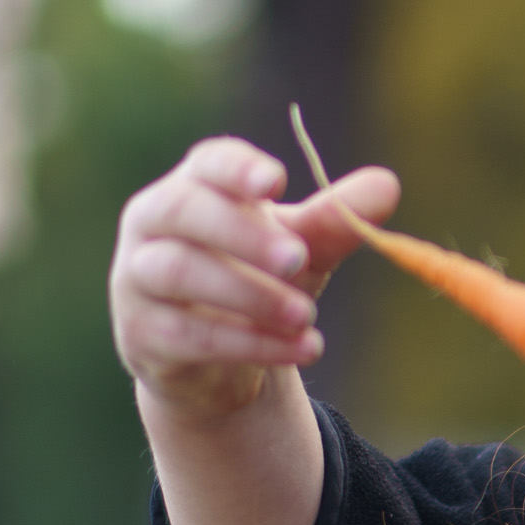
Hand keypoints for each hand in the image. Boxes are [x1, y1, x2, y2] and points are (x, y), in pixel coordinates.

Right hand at [111, 133, 399, 427]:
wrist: (219, 361)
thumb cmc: (258, 281)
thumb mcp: (302, 250)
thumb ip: (336, 220)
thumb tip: (387, 184)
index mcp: (194, 186)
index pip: (207, 163)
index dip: (237, 169)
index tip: (276, 181)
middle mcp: (153, 223)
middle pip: (182, 211)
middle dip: (241, 233)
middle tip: (298, 258)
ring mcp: (136, 278)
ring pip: (180, 273)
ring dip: (249, 296)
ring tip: (307, 315)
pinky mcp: (140, 335)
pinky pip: (189, 335)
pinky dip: (249, 344)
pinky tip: (301, 348)